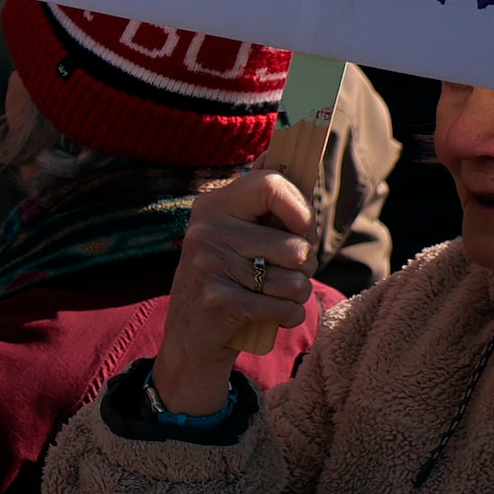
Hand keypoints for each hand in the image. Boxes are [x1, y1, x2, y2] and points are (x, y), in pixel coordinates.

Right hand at [152, 166, 316, 416]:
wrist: (189, 335)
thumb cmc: (229, 277)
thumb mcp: (236, 235)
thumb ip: (265, 206)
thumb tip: (297, 158)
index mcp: (214, 206)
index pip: (270, 184)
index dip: (300, 209)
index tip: (302, 229)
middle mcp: (208, 231)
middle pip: (296, 246)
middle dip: (304, 266)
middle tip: (283, 273)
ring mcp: (210, 266)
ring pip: (296, 281)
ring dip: (297, 295)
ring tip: (275, 295)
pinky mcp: (220, 302)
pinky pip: (286, 308)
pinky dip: (289, 316)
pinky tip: (272, 316)